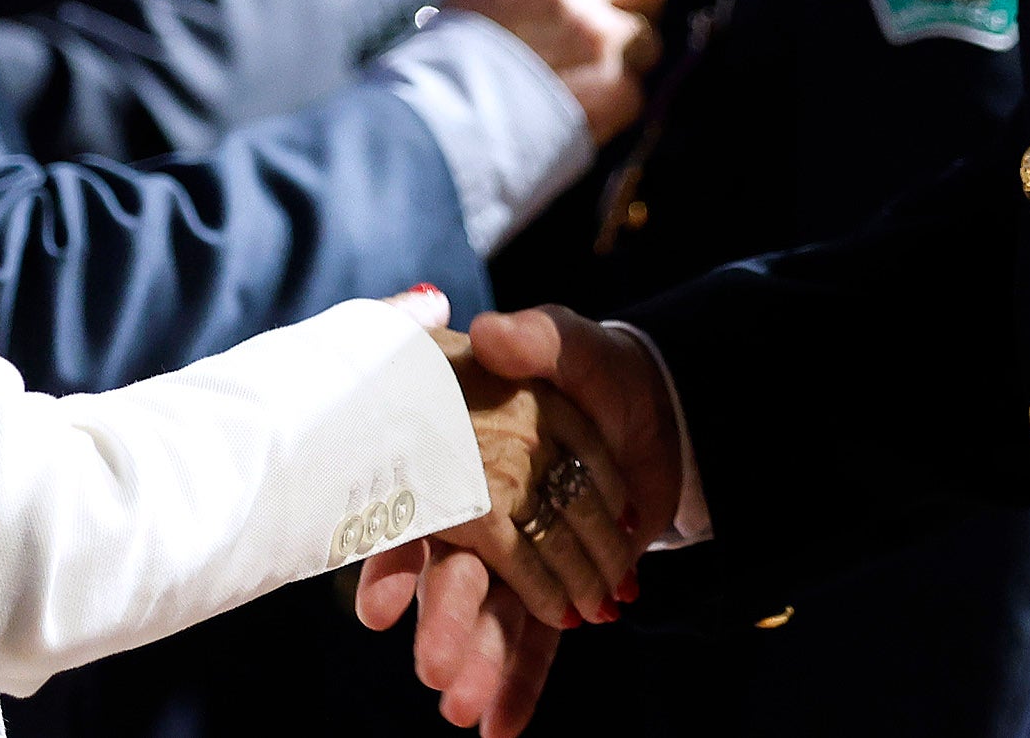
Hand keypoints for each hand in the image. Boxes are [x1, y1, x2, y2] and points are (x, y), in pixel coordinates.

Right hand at [362, 308, 686, 734]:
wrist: (654, 409)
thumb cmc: (595, 369)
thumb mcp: (567, 342)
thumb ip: (534, 338)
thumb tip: (490, 332)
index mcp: (463, 455)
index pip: (421, 509)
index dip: (395, 559)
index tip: (375, 608)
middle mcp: (479, 509)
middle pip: (456, 573)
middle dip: (444, 623)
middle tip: (436, 672)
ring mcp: (518, 554)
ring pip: (495, 612)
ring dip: (481, 658)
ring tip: (465, 709)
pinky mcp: (557, 583)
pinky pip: (539, 635)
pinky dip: (524, 678)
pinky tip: (501, 727)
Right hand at [440, 0, 669, 142]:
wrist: (431, 132)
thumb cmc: (447, 67)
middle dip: (643, 1)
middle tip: (618, 31)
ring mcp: (594, 35)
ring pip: (649, 41)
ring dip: (624, 64)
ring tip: (576, 86)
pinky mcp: (614, 88)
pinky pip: (635, 93)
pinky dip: (612, 109)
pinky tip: (573, 116)